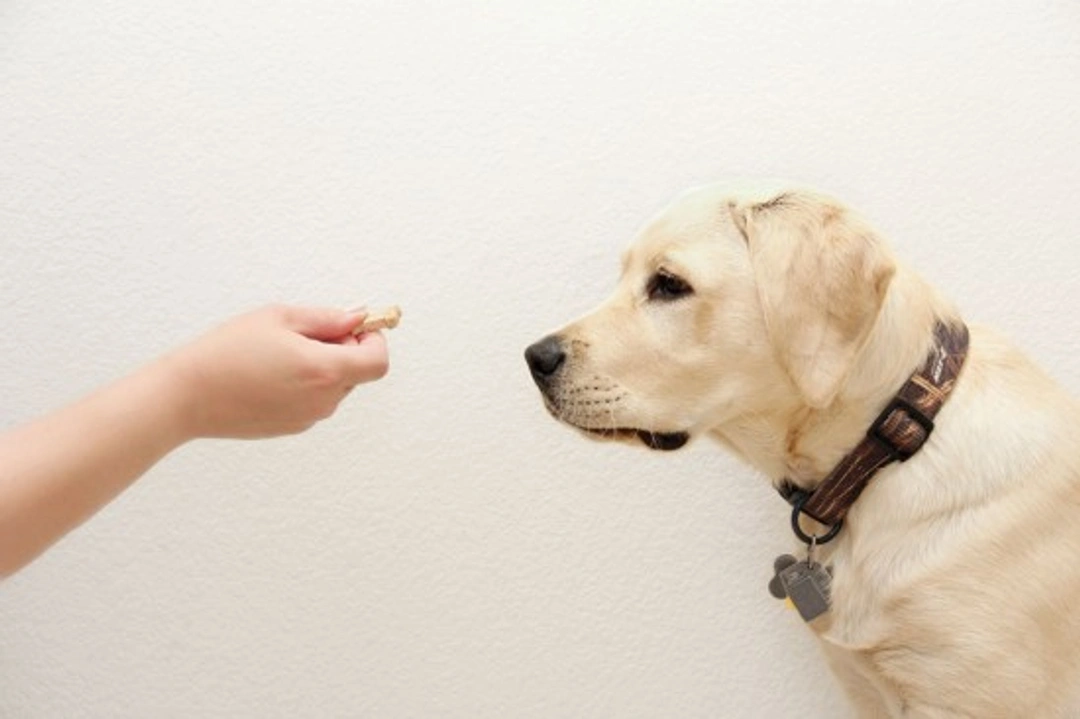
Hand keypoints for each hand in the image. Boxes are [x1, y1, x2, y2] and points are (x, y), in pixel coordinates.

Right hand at [163, 305, 389, 438]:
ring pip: (336, 387)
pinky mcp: (293, 427)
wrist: (187, 396)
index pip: (378, 362)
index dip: (372, 341)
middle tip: (306, 333)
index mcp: (324, 370)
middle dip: (344, 349)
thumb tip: (357, 318)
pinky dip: (306, 384)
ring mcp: (309, 418)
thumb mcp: (280, 318)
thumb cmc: (227, 352)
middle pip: (357, 372)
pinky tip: (272, 373)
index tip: (352, 328)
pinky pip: (315, 401)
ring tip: (282, 353)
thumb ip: (326, 319)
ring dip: (324, 367)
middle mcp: (323, 400)